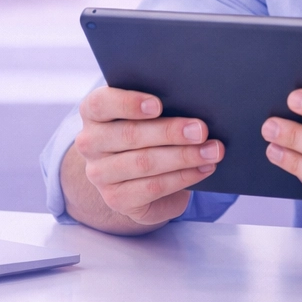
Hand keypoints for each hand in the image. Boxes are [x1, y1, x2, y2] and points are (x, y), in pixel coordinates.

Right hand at [73, 86, 223, 226]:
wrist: (138, 174)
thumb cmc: (148, 131)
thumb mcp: (148, 114)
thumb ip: (160, 106)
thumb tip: (193, 102)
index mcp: (94, 112)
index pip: (101, 103)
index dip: (129, 103)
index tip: (158, 105)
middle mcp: (90, 143)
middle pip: (129, 135)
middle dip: (170, 132)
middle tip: (202, 130)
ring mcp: (100, 174)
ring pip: (144, 163)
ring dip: (183, 157)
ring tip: (212, 151)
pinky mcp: (116, 199)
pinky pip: (153, 188)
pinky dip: (183, 177)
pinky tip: (203, 169)